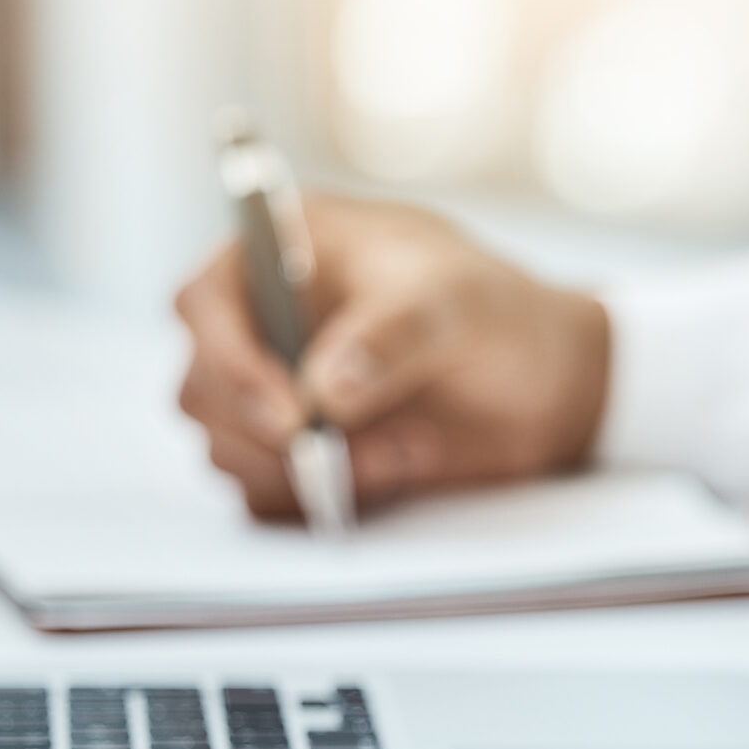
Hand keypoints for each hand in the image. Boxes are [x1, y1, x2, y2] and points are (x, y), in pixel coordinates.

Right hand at [173, 192, 609, 517]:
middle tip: (344, 449)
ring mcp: (275, 391)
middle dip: (272, 433)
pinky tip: (397, 469)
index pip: (203, 302)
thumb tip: (323, 389)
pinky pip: (266, 492)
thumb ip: (391, 334)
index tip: (290, 410)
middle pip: (202, 390)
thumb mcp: (455, 301)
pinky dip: (319, 496)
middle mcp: (262, 323)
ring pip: (229, 449)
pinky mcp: (298, 452)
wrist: (546, 382)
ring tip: (405, 449)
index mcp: (281, 252)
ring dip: (307, 468)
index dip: (227, 358)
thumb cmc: (494, 311)